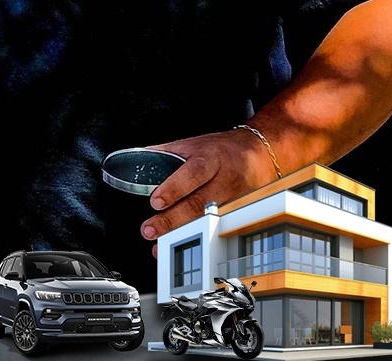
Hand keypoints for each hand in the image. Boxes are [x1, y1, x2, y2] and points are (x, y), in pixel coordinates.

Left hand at [139, 130, 281, 241]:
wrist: (257, 153)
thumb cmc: (219, 150)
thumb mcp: (191, 144)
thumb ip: (163, 153)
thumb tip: (134, 158)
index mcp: (210, 159)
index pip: (194, 173)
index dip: (175, 188)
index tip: (156, 201)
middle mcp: (224, 181)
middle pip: (199, 204)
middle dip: (172, 220)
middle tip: (150, 230)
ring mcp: (233, 200)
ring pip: (208, 221)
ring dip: (182, 235)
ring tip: (159, 245)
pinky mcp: (237, 213)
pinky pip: (215, 228)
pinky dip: (196, 239)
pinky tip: (179, 247)